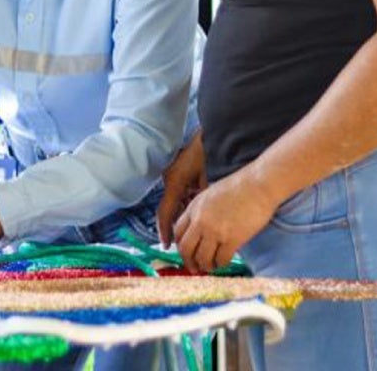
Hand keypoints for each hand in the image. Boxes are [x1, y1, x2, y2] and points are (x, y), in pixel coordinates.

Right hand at [157, 131, 206, 246]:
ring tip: (197, 223)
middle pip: (171, 208)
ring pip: (177, 200)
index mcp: (175, 182)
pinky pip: (181, 191)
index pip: (166, 212)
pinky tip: (199, 204)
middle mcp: (171, 179)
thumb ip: (202, 199)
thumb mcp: (208, 179)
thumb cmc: (209, 153)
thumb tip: (201, 219)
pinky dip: (188, 200)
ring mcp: (174, 175)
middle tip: (185, 239)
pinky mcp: (179, 172)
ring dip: (185, 211)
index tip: (167, 245)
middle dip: (178, 223)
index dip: (165, 231)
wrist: (210, 132)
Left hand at [174, 167, 280, 272]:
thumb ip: (202, 211)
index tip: (186, 253)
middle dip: (189, 261)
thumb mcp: (211, 195)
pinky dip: (221, 264)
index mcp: (194, 207)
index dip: (181, 246)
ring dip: (206, 266)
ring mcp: (215, 231)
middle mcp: (200, 220)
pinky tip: (224, 262)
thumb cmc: (239, 187)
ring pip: (202, 258)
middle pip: (185, 248)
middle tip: (195, 268)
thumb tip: (199, 230)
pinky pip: (221, 259)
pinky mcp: (232, 239)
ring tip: (211, 267)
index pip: (178, 232)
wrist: (259, 185)